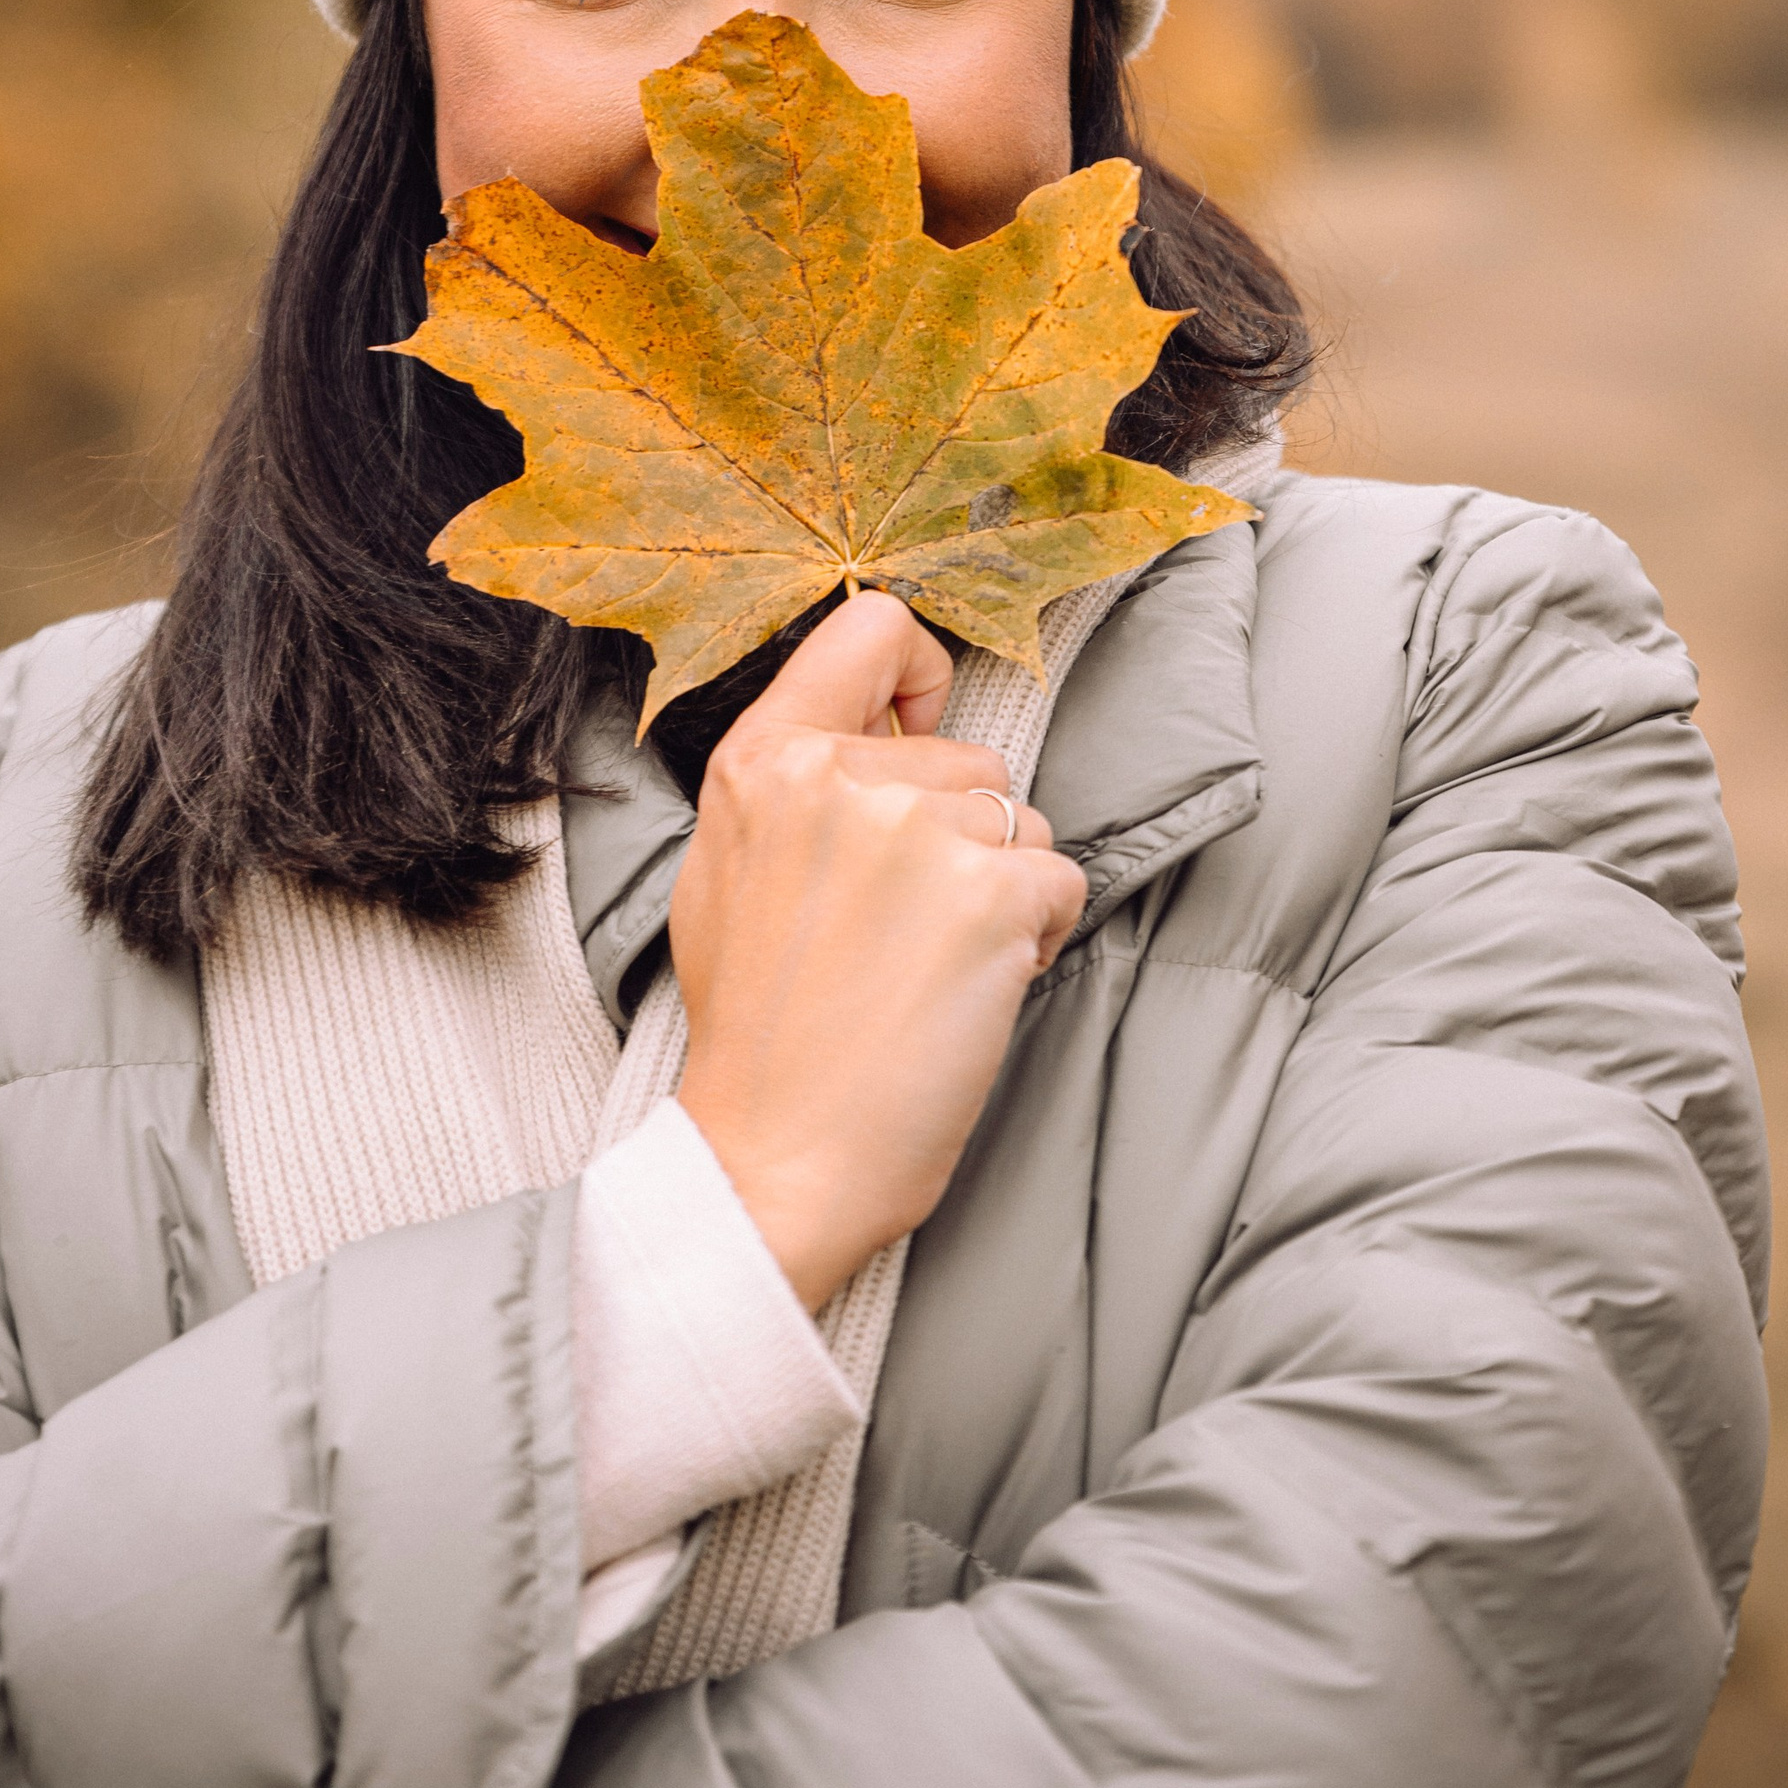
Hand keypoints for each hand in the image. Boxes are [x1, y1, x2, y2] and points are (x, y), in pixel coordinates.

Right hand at [671, 593, 1085, 1312]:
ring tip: (929, 969)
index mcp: (763, 760)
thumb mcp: (727, 872)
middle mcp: (837, 778)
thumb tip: (885, 732)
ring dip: (1003, 891)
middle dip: (963, 837)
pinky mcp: (989, 896)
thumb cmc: (759, 1034)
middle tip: (904, 931)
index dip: (919, 677)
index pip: (871, 627)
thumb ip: (796, 787)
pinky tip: (971, 992)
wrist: (773, 1160)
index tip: (920, 733)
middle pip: (970, 757)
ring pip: (1022, 821)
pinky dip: (1037, 936)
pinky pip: (1060, 880)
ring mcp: (917, 833)